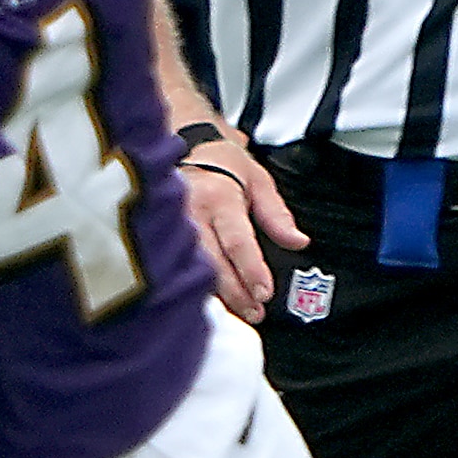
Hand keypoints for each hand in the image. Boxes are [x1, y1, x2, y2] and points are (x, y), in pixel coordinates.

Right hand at [176, 135, 305, 321]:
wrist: (185, 146)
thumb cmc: (223, 164)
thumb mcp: (258, 180)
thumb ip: (277, 215)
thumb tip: (298, 241)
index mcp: (218, 198)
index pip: (237, 242)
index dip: (251, 270)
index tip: (264, 293)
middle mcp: (191, 214)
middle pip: (212, 263)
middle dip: (235, 292)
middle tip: (255, 311)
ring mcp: (170, 226)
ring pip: (190, 269)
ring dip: (215, 294)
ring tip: (238, 311)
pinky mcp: (159, 235)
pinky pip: (175, 266)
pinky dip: (192, 286)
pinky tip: (206, 300)